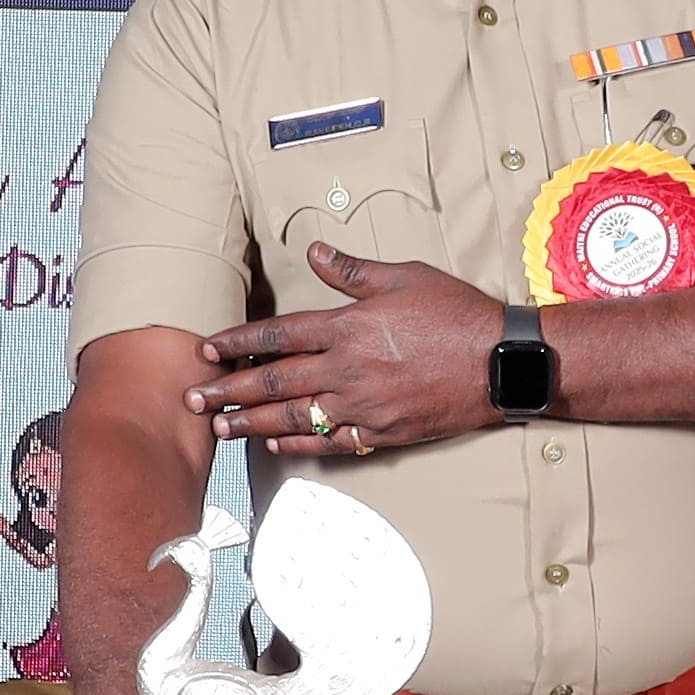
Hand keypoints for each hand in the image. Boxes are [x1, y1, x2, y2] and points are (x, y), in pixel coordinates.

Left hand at [194, 245, 502, 456]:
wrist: (501, 362)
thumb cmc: (457, 314)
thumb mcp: (404, 277)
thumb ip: (354, 270)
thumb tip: (314, 250)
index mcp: (349, 326)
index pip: (278, 334)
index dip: (238, 342)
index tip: (208, 350)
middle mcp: (348, 368)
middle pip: (274, 381)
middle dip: (229, 390)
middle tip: (193, 398)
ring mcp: (364, 404)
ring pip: (294, 416)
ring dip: (251, 422)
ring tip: (220, 426)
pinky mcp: (382, 431)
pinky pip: (330, 441)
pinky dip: (298, 443)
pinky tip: (273, 444)